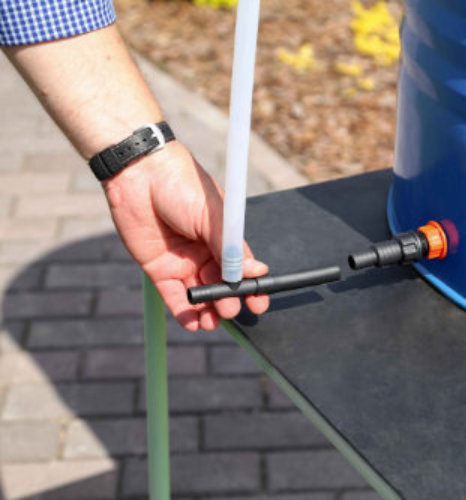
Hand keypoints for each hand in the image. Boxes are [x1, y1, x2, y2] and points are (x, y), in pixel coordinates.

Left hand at [103, 141, 269, 330]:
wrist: (139, 173)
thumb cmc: (182, 185)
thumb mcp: (213, 217)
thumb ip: (231, 248)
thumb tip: (254, 271)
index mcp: (224, 236)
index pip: (242, 267)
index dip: (251, 286)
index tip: (258, 303)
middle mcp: (206, 251)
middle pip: (221, 284)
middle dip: (228, 300)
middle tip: (230, 310)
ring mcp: (182, 260)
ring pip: (200, 293)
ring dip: (208, 310)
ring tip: (212, 322)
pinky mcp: (158, 267)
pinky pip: (173, 295)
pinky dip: (184, 311)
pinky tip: (193, 323)